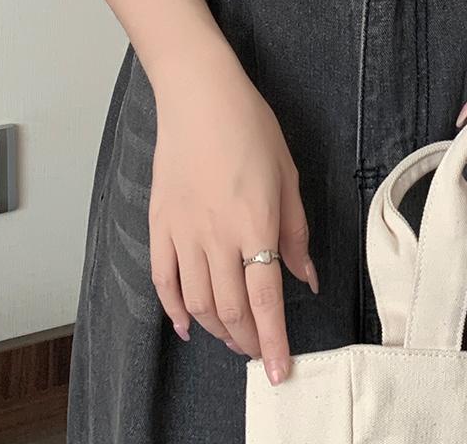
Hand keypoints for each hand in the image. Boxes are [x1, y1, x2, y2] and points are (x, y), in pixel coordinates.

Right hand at [148, 47, 317, 385]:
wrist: (199, 95)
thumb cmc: (250, 127)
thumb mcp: (288, 175)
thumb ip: (296, 232)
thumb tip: (306, 277)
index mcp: (255, 223)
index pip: (265, 299)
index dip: (273, 340)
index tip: (279, 370)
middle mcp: (216, 236)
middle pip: (229, 308)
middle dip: (247, 340)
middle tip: (259, 351)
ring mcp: (183, 231)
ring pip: (197, 301)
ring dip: (216, 329)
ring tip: (233, 338)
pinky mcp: (159, 223)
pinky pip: (163, 279)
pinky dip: (173, 309)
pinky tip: (187, 325)